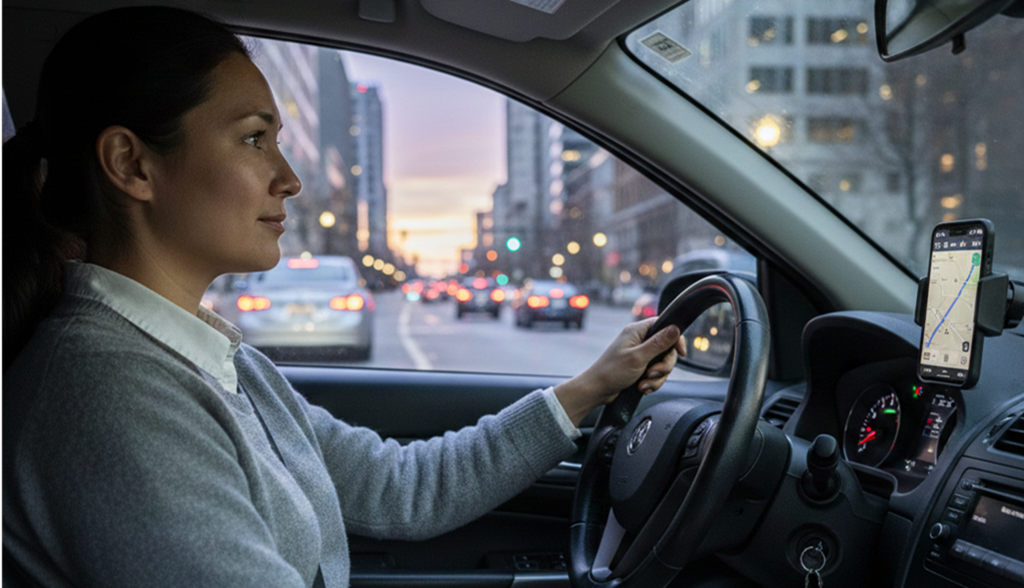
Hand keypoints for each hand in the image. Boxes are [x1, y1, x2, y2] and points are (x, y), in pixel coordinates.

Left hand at [554, 317, 685, 425]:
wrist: (597, 391)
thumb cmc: (612, 372)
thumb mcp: (638, 357)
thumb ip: (659, 343)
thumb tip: (675, 328)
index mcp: (637, 331)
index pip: (664, 325)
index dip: (675, 338)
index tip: (680, 352)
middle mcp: (639, 340)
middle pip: (667, 348)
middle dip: (664, 365)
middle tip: (653, 373)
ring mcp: (640, 354)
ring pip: (662, 364)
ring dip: (657, 377)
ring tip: (644, 384)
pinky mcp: (639, 367)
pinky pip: (655, 373)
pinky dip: (651, 382)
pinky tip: (642, 387)